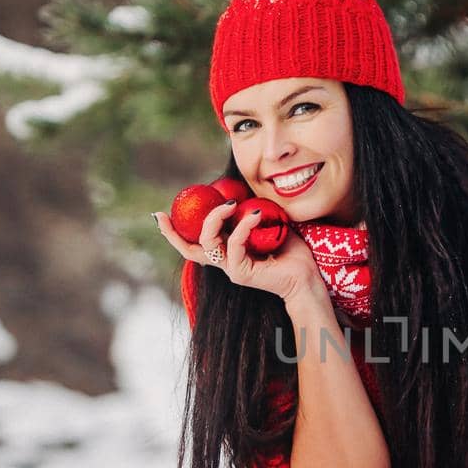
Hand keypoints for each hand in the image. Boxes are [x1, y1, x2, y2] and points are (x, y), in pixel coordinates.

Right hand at [154, 198, 325, 307]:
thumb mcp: (268, 224)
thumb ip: (250, 212)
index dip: (174, 233)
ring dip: (214, 219)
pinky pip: (235, 244)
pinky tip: (253, 213)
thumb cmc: (290, 252)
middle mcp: (225, 262)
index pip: (194, 244)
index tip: (160, 214)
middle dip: (175, 231)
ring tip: (229, 203)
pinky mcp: (242, 272)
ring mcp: (232, 269)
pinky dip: (241, 226)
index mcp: (227, 252)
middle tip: (170, 211)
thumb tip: (242, 189)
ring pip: (208, 243)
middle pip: (191, 247)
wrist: (306, 277)